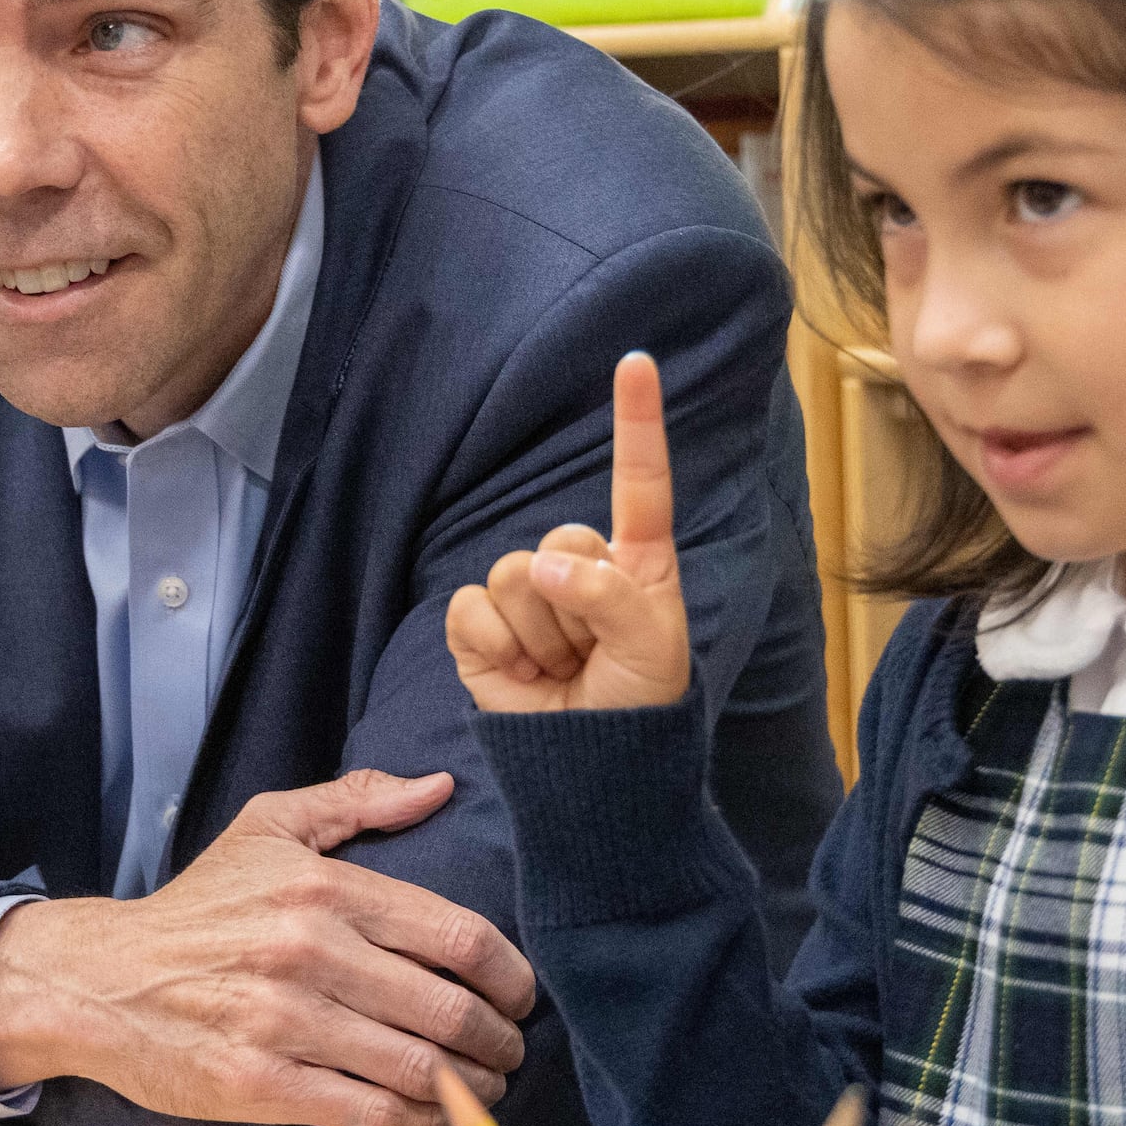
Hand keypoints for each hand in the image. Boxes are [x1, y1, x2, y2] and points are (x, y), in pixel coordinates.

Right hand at [0, 770, 537, 1125]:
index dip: (510, 976)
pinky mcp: (260, 1084)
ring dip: (468, 1092)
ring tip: (481, 1093)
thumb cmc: (196, 907)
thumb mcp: (267, 827)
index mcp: (324, 888)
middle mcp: (310, 951)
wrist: (100, 980)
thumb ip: (356, 800)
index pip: (456, 934)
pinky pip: (369, 1115)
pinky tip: (430, 1124)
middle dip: (498, 1043)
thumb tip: (439, 786)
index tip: (520, 998)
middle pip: (448, 1009)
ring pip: (416, 1068)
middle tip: (508, 1055)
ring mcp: (284, 1021)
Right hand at [446, 352, 692, 714]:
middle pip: (560, 538)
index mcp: (635, 559)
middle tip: (594, 655)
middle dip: (577, 604)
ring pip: (513, 577)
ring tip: (563, 671)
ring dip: (542, 638)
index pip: (637, 481)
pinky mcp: (480, 629)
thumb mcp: (653, 646)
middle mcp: (578, 565)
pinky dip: (496, 649)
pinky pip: (472, 611)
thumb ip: (608, 595)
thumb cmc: (639, 701)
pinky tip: (522, 677)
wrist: (593, 764)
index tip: (637, 361)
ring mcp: (525, 596)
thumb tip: (539, 567)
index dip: (636, 420)